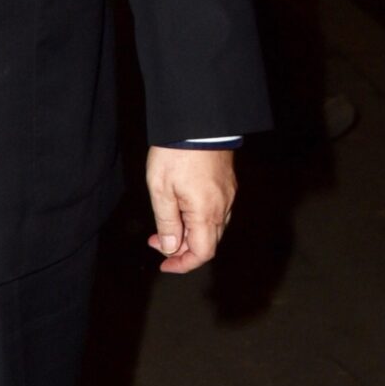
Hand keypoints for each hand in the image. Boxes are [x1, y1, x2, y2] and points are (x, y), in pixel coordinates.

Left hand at [145, 146, 234, 275]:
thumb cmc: (176, 153)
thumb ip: (167, 223)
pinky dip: (198, 219)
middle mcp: (223, 207)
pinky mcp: (227, 183)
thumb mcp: (161, 190)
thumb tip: (170, 248)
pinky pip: (216, 211)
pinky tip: (180, 208)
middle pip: (207, 242)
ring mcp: (228, 195)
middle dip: (181, 248)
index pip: (202, 253)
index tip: (164, 264)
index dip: (183, 264)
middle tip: (156, 240)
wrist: (197, 121)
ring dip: (189, 233)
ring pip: (212, 227)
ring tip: (165, 223)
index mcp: (206, 212)